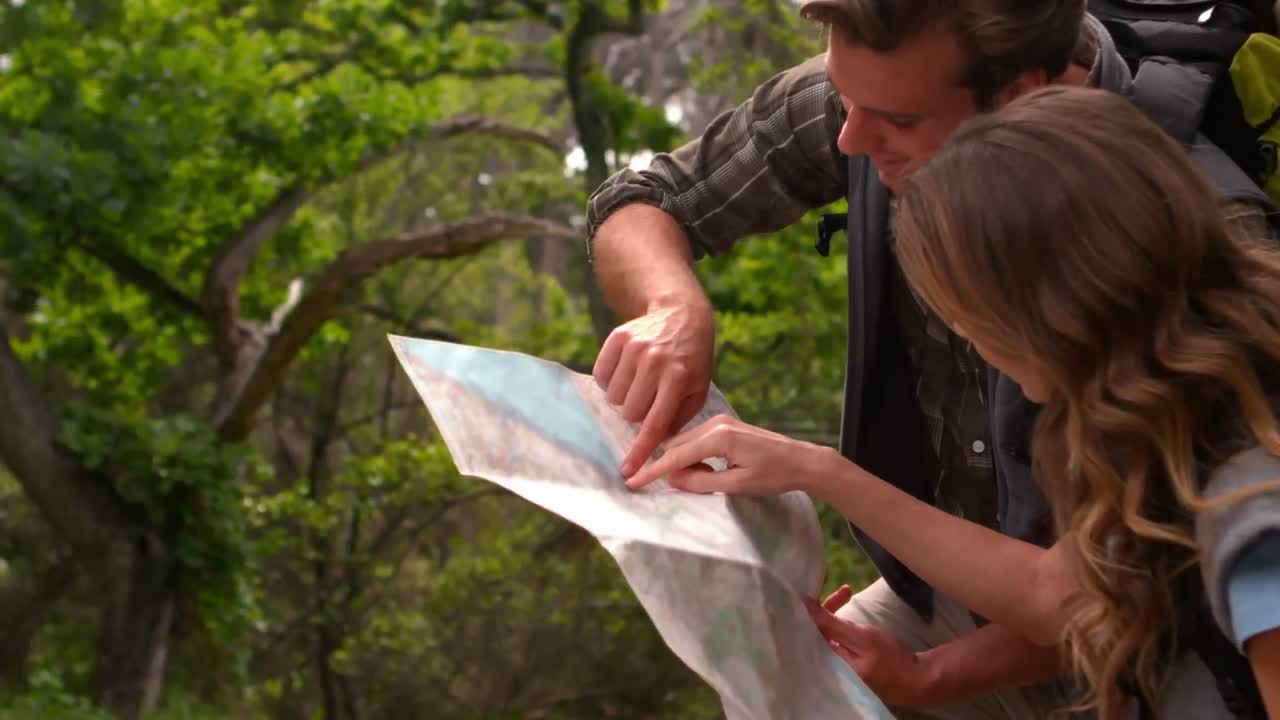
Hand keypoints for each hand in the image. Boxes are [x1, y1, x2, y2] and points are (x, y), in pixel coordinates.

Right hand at [594, 305, 713, 476]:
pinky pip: (600, 375)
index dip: (640, 451)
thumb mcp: (698, 390)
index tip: (628, 472)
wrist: (682, 316)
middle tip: (650, 398)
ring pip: (613, 396)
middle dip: (638, 413)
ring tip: (640, 382)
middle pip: (629, 412)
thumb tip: (656, 445)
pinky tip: (627, 371)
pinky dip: (610, 379)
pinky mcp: (618, 337)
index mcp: (679, 378)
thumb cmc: (692, 361)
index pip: (654, 423)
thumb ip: (678, 419)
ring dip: (624, 396)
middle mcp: (655, 361)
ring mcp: (635, 347)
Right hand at [623, 415, 834, 494]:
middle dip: (668, 466)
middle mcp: (715, 423)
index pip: (676, 455)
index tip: (632, 481)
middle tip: (672, 488)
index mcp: (718, 437)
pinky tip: (706, 470)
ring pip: (685, 442)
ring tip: (698, 481)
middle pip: (676, 445)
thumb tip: (672, 480)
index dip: (653, 471)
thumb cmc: (774, 476)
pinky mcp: (725, 425)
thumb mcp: (737, 485)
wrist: (802, 460)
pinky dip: (692, 456)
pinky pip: (696, 440)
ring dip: (682, 462)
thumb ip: (701, 482)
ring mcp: (720, 421)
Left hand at [803, 594, 936, 707]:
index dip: (814, 605)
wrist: (917, 681)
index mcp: (824, 661)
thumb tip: (803, 604)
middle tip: (846, 590)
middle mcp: (826, 665)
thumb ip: (831, 623)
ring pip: (827, 635)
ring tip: (844, 595)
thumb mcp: (861, 638)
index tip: (824, 586)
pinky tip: (847, 618)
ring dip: (834, 614)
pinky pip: (836, 642)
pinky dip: (841, 626)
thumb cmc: (890, 660)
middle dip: (828, 607)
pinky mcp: (848, 665)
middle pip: (817, 631)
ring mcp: (837, 666)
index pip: (809, 628)